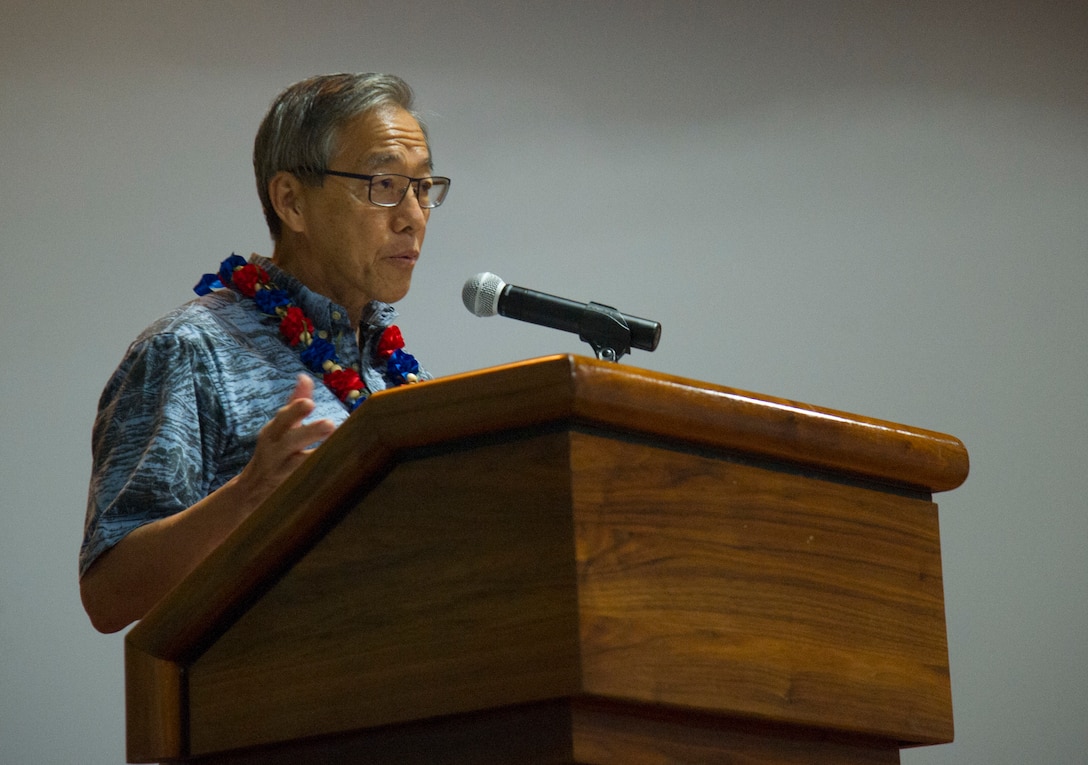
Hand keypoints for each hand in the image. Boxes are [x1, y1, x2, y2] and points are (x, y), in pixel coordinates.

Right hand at [235, 374, 336, 504]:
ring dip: (317, 457)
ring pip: (299, 465)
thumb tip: (305, 377)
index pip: (283, 419)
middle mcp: (276, 450)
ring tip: (338, 448)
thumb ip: (294, 404)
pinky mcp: (291, 489)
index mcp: (273, 432)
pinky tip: (339, 471)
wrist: (252, 490)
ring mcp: (282, 472)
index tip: (309, 402)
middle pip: (290, 441)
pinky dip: (321, 478)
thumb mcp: (279, 427)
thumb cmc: (274, 450)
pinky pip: (307, 484)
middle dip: (309, 432)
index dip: (295, 411)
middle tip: (330, 424)